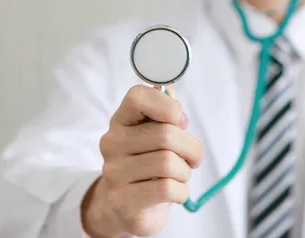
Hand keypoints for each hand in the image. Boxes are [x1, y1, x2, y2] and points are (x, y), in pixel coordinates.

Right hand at [82, 85, 203, 237]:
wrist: (125, 207)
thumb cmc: (148, 163)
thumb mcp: (157, 134)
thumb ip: (166, 112)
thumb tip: (175, 103)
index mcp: (121, 120)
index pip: (138, 97)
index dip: (168, 106)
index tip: (181, 122)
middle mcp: (112, 143)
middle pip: (166, 134)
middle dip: (191, 148)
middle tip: (192, 158)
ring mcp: (114, 172)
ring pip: (168, 163)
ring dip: (185, 172)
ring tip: (179, 176)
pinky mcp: (122, 200)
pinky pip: (167, 189)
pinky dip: (181, 191)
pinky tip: (175, 192)